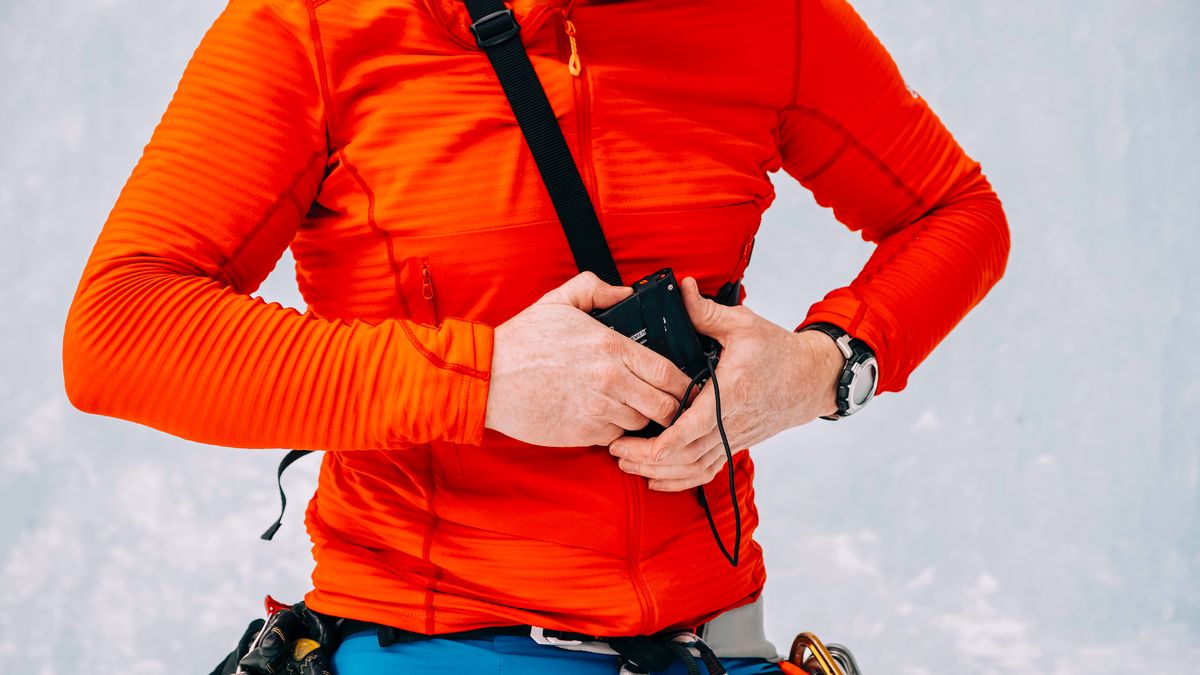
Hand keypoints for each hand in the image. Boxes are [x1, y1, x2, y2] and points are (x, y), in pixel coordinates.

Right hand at [484, 272, 693, 447]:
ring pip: (641, 423)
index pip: (668, 372)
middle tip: (665, 403)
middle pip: (665, 406)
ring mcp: (598, 410)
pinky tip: (600, 416)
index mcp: (610, 347)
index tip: (682, 385)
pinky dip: (612, 429)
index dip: (683, 383)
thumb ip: (595, 289)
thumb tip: (624, 291)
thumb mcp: (558, 301)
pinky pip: (614, 436)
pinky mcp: (583, 433)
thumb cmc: (521, 341)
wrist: (487, 377)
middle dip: (670, 407)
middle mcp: (610, 380)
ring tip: (626, 406)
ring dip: (639, 417)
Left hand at [608, 276, 844, 490]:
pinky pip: (705, 470)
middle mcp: (732, 422)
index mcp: (732, 392)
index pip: (698, 424)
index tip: (640, 445)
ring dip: (659, 472)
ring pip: (694, 467)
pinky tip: (654, 478)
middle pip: (687, 453)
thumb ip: (706, 311)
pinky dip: (680, 480)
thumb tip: (681, 288)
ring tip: (626, 464)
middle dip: (648, 458)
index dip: (668, 440)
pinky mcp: (732, 444)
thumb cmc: (777, 351)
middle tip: (615, 450)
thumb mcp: (743, 325)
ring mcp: (733, 437)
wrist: (810, 379)